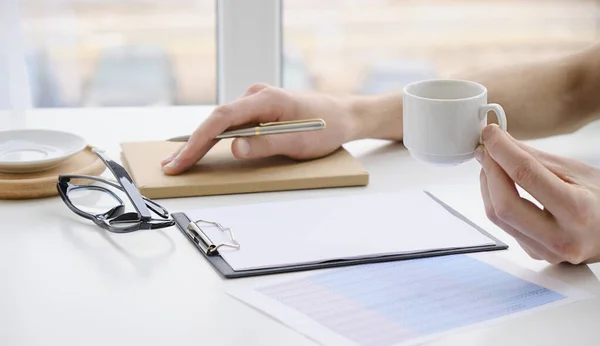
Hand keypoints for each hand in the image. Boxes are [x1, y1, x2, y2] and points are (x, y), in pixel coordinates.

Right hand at [161, 83, 360, 174]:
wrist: (344, 115)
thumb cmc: (326, 126)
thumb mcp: (299, 140)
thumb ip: (266, 144)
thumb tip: (235, 149)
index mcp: (265, 99)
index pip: (221, 119)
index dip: (198, 141)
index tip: (182, 159)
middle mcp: (257, 96)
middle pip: (215, 120)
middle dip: (192, 145)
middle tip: (171, 166)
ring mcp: (257, 102)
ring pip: (220, 122)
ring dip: (200, 142)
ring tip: (179, 161)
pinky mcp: (259, 110)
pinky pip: (230, 123)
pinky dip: (214, 137)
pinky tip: (201, 148)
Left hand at [476, 124, 599, 264]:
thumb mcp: (577, 171)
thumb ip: (535, 158)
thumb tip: (500, 141)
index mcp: (577, 210)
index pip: (525, 175)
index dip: (501, 150)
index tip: (490, 134)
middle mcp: (560, 237)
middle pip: (504, 204)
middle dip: (489, 171)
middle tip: (485, 150)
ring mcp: (545, 250)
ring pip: (497, 217)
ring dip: (487, 185)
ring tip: (491, 165)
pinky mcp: (534, 254)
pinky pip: (504, 225)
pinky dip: (496, 200)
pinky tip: (500, 186)